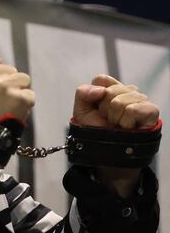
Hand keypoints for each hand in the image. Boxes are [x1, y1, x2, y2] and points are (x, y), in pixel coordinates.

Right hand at [0, 56, 34, 186]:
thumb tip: (0, 77)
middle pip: (10, 70)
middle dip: (8, 84)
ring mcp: (3, 85)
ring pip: (24, 80)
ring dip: (18, 94)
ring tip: (5, 111)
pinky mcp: (18, 97)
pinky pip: (30, 96)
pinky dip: (24, 108)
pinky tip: (10, 117)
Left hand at [73, 75, 159, 197]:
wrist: (107, 153)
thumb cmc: (96, 131)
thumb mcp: (81, 112)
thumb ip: (83, 93)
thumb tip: (100, 90)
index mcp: (112, 89)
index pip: (101, 79)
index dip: (93, 96)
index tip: (96, 109)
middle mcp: (128, 92)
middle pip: (109, 91)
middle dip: (103, 110)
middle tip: (108, 121)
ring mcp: (141, 100)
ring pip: (119, 101)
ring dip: (114, 118)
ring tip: (118, 125)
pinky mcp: (151, 110)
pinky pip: (132, 109)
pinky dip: (125, 122)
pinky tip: (128, 128)